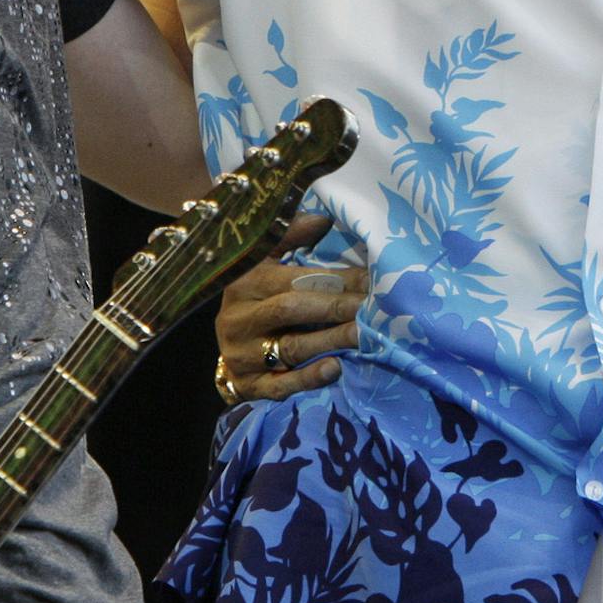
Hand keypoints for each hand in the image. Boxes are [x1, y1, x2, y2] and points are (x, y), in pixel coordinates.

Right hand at [213, 213, 366, 402]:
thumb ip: (289, 237)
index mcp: (244, 282)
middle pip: (292, 310)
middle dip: (337, 308)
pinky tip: (335, 369)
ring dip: (331, 341)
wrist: (228, 348)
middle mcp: (238, 318)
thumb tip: (323, 217)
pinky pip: (280, 385)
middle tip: (374, 307)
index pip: (294, 278)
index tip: (372, 279)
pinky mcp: (246, 385)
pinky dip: (308, 378)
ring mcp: (240, 354)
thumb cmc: (257, 298)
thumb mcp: (264, 262)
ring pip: (291, 347)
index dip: (335, 278)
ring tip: (364, 335)